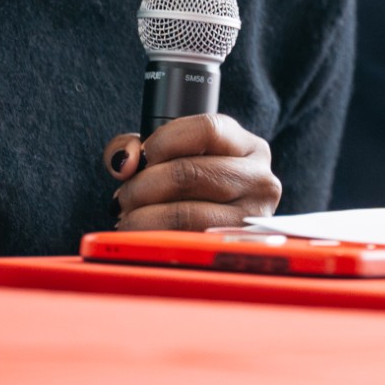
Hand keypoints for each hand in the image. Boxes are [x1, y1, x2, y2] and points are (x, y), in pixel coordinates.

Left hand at [102, 114, 281, 230]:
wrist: (220, 234)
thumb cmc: (194, 189)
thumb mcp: (176, 156)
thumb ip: (139, 146)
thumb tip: (123, 163)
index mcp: (250, 148)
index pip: (206, 129)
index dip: (163, 141)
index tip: (142, 157)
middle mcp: (261, 181)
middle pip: (188, 172)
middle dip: (142, 185)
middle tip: (125, 196)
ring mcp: (251, 221)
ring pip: (183, 213)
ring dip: (141, 216)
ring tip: (129, 217)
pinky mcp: (231, 255)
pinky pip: (182, 245)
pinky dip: (151, 240)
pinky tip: (141, 237)